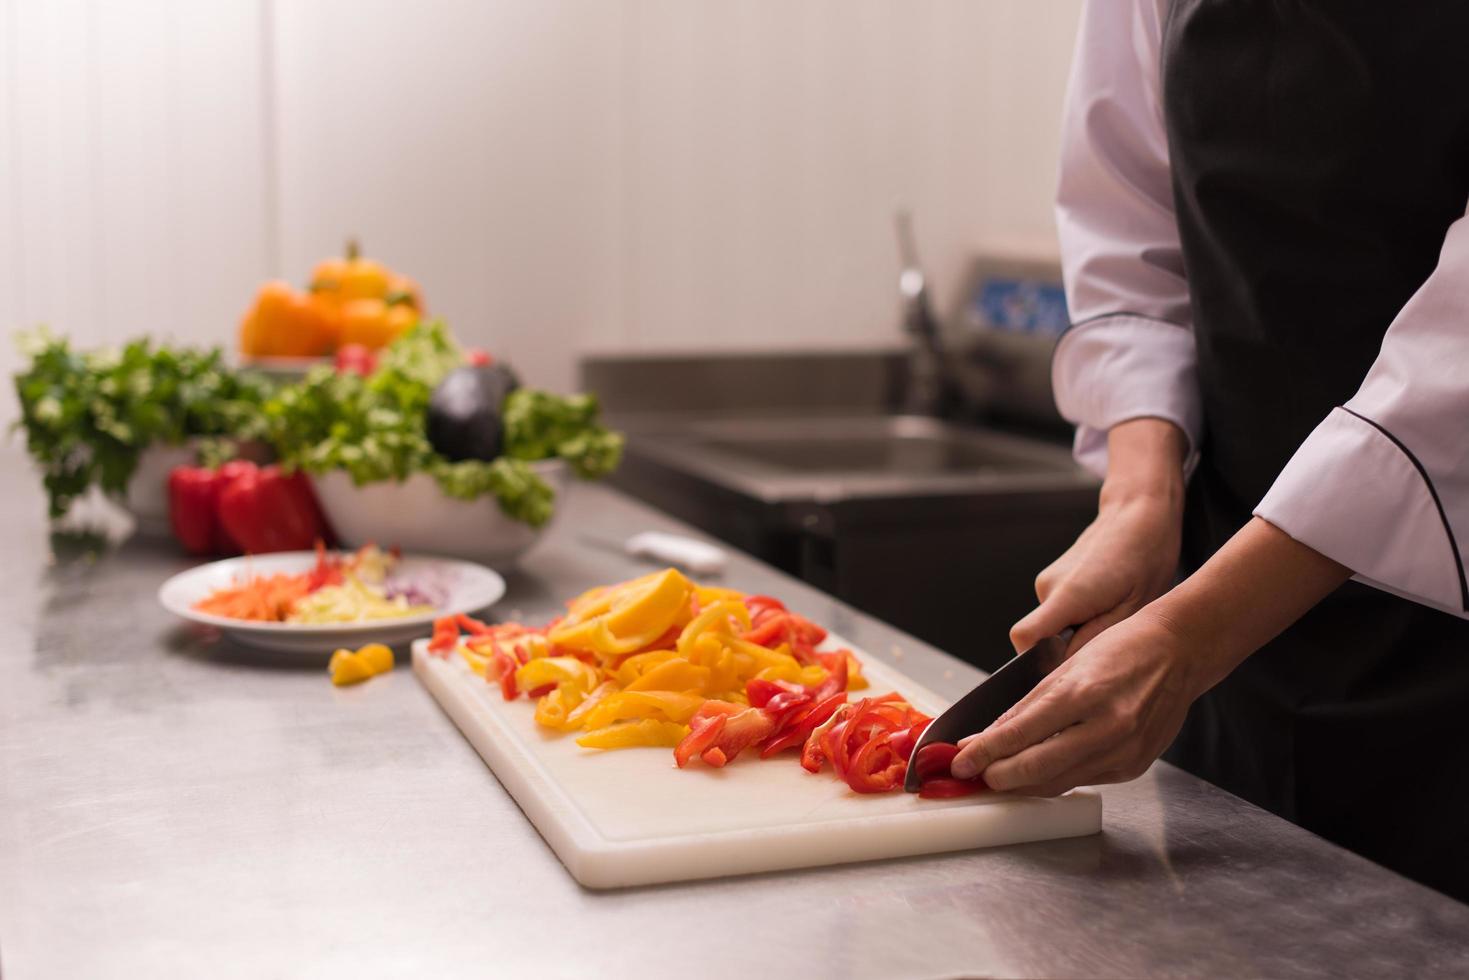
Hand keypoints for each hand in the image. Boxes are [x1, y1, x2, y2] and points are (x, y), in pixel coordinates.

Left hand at [954, 606, 1203, 794]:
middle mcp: (1105, 728)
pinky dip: (1055, 777)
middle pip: (1036, 769)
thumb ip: (1025, 708)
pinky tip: (1037, 770)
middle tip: (974, 776)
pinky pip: (1083, 779)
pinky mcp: (1133, 766)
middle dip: (998, 777)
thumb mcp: (1064, 668)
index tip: (959, 763)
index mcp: (1082, 694)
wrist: (1179, 653)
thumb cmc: (1121, 649)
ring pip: (1058, 782)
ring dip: (1023, 783)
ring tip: (996, 776)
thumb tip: (987, 737)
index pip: (1019, 734)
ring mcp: (1123, 752)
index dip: (984, 753)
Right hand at [1010, 418, 1186, 656]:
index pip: (1025, 637)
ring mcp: (1048, 581)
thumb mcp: (1135, 608)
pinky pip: (1058, 613)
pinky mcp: (1054, 580)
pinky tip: (1107, 604)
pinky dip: (1079, 619)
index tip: (1065, 668)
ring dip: (1078, 631)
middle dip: (1069, 648)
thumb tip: (1068, 667)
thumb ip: (1097, 640)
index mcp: (1069, 594)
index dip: (1036, 661)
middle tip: (1109, 638)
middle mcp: (1048, 586)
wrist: (1139, 515)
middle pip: (1040, 638)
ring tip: (1113, 614)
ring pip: (1053, 627)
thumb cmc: (1146, 558)